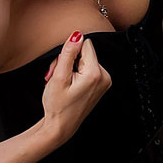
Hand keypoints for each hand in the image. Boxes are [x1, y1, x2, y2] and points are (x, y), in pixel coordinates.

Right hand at [41, 31, 111, 145]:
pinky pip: (87, 69)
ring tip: (62, 83)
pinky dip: (75, 74)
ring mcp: (104, 82)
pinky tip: (68, 85)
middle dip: (68, 61)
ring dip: (70, 68)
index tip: (61, 67)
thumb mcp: (58, 77)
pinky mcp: (100, 85)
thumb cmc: (57, 106)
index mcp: (95, 73)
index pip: (84, 44)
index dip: (69, 53)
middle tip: (58, 77)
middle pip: (84, 53)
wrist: (60, 127)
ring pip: (84, 60)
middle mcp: (104, 77)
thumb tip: (77, 35)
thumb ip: (68, 53)